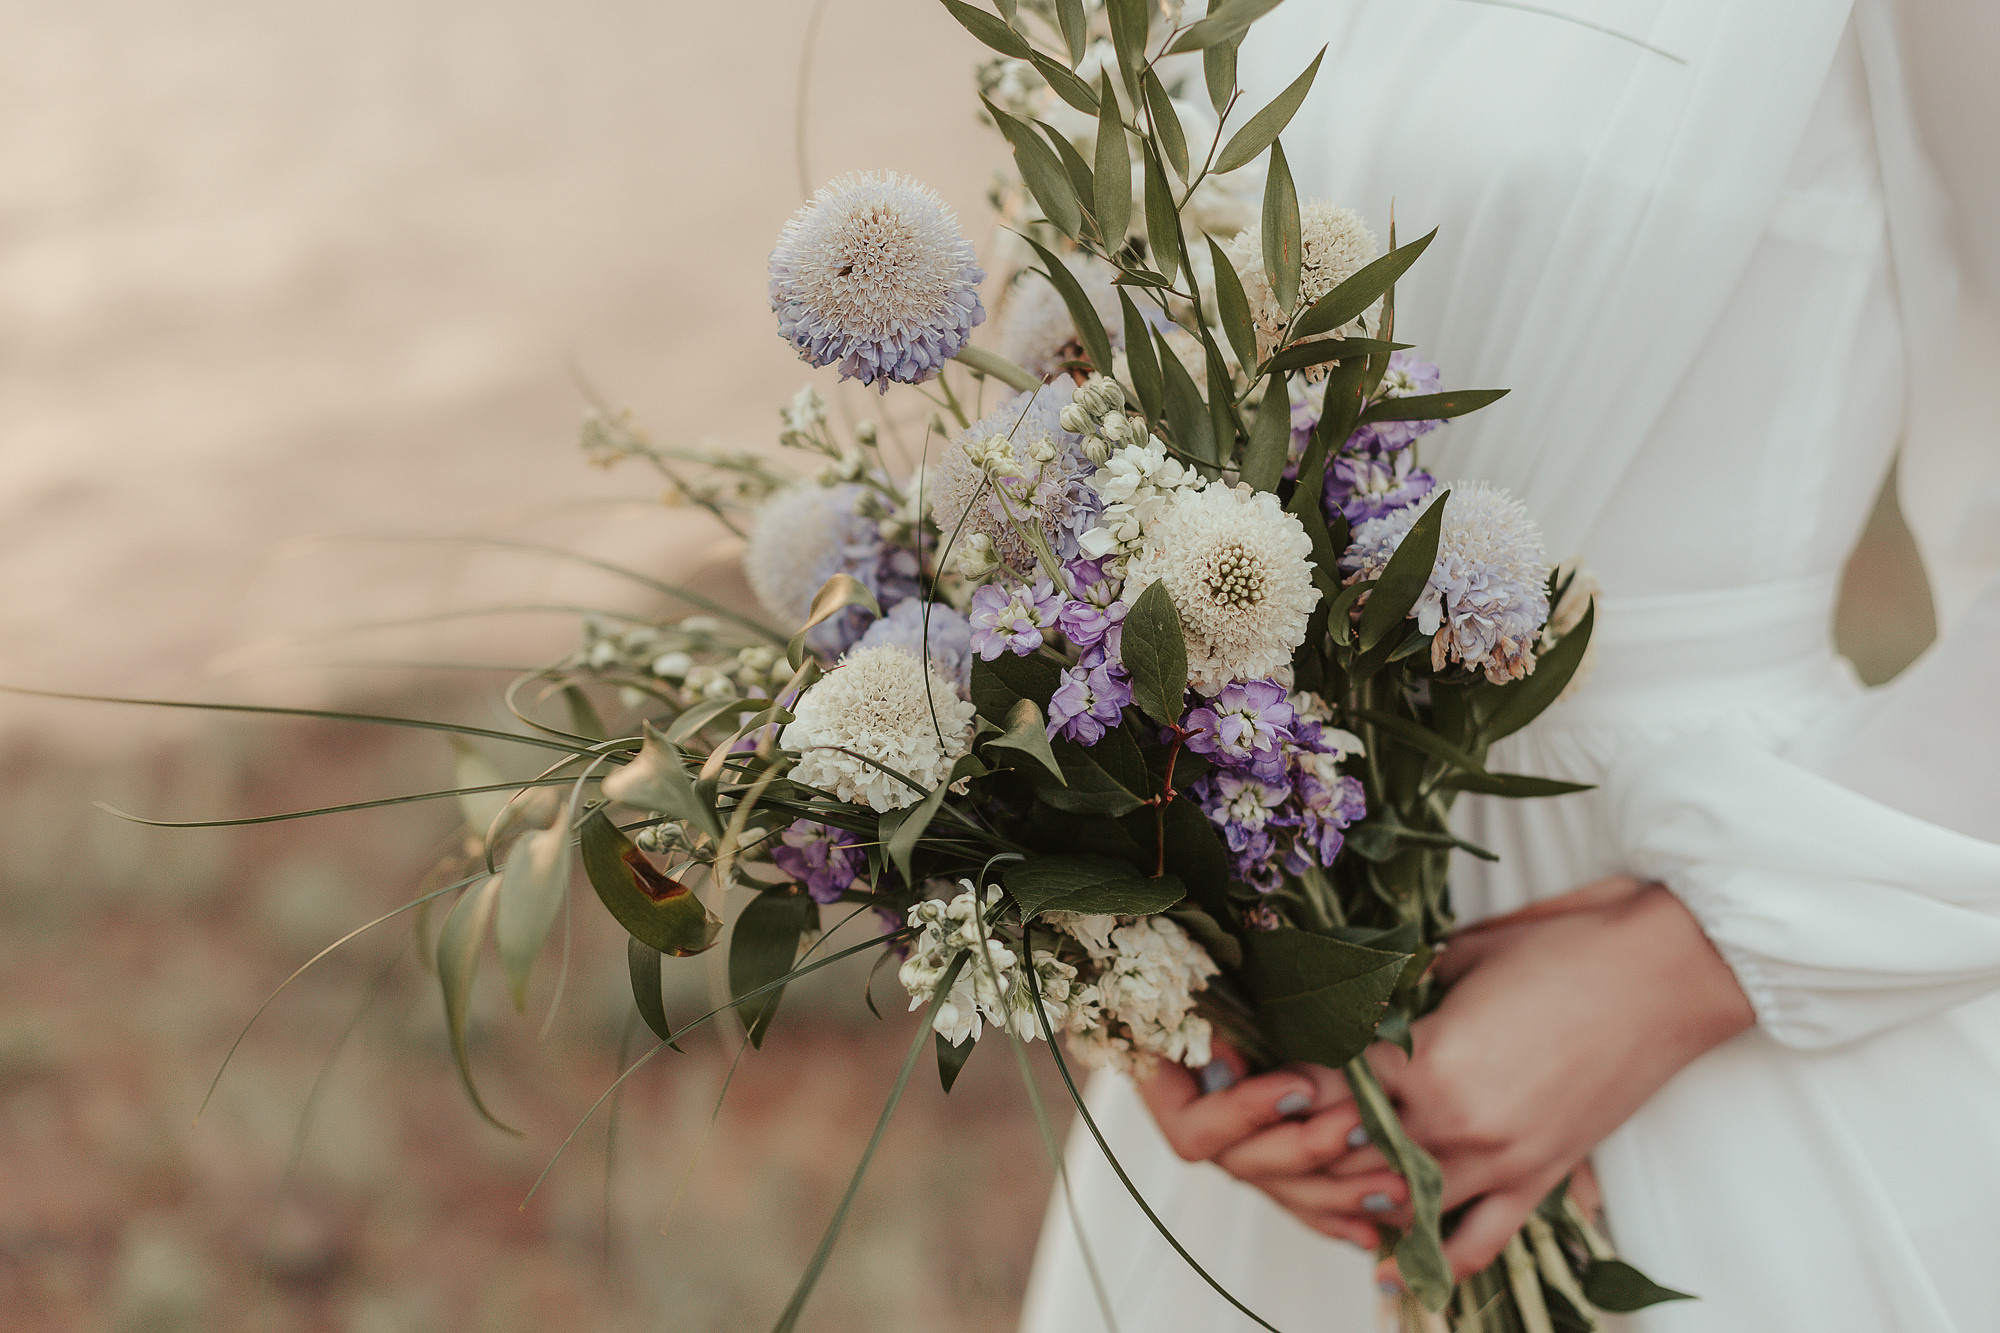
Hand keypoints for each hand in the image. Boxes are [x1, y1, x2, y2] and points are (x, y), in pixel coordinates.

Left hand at [1139, 880, 1755, 1277]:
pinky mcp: (1546, 1175)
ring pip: (1405, 1203)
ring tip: (1312, 1189)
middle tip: (1266, 1139)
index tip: (1250, 1081)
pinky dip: (1436, 1259)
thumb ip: (1400, 993)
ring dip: (1356, 1197)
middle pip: (1353, 1156)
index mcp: (1429, 1062)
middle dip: (1307, 1147)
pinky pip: (1482, 1238)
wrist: (1666, 968)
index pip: (1328, 1089)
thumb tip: (1352, 1002)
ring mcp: (1504, 1158)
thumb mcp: (1459, 956)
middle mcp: (1459, 1124)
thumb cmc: (1564, 945)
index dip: (1285, 1085)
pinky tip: (1394, 1267)